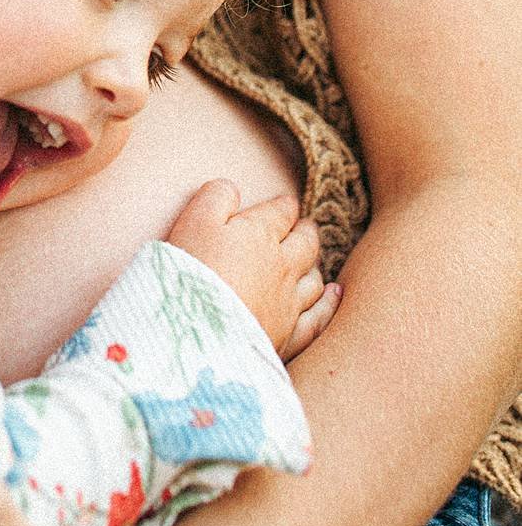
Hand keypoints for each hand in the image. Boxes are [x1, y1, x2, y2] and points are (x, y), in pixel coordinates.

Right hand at [164, 179, 338, 361]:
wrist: (198, 334)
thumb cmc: (191, 273)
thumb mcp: (194, 221)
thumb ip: (216, 196)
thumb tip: (233, 188)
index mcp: (260, 234)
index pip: (282, 212)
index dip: (284, 205)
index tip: (285, 203)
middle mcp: (283, 266)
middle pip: (305, 243)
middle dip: (306, 231)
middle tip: (305, 226)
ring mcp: (289, 303)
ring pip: (314, 278)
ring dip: (313, 264)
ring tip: (310, 259)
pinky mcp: (289, 336)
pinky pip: (318, 317)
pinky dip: (328, 303)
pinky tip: (333, 295)